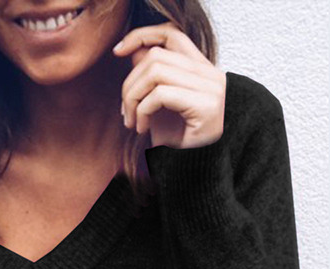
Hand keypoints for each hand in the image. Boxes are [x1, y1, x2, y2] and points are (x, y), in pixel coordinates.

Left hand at [112, 22, 226, 149]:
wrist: (193, 174)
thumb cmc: (176, 143)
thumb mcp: (158, 106)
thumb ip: (150, 78)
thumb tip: (132, 51)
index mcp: (202, 70)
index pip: (172, 35)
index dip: (142, 35)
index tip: (118, 51)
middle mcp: (211, 75)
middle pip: (156, 56)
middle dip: (130, 83)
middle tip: (126, 113)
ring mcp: (211, 88)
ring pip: (156, 72)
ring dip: (134, 98)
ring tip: (133, 122)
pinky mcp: (206, 105)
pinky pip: (161, 95)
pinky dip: (143, 111)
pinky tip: (143, 130)